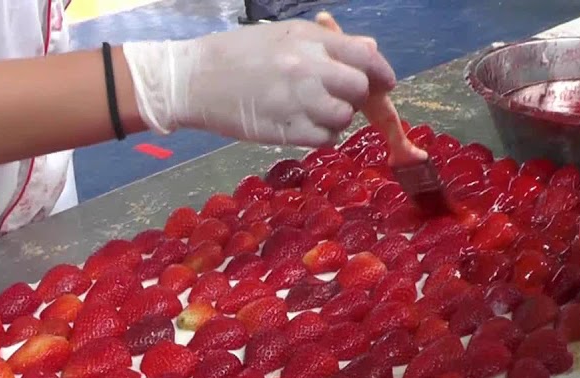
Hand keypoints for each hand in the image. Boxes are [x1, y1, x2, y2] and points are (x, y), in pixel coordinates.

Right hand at [121, 21, 395, 146]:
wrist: (194, 79)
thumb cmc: (238, 54)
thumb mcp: (283, 35)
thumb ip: (328, 44)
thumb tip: (370, 52)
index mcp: (308, 40)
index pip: (365, 56)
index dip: (381, 73)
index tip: (385, 83)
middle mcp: (307, 68)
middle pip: (358, 90)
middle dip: (354, 96)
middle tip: (336, 97)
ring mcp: (296, 101)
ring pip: (343, 117)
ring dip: (336, 118)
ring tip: (313, 111)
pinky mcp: (285, 130)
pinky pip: (325, 139)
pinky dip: (321, 136)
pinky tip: (303, 125)